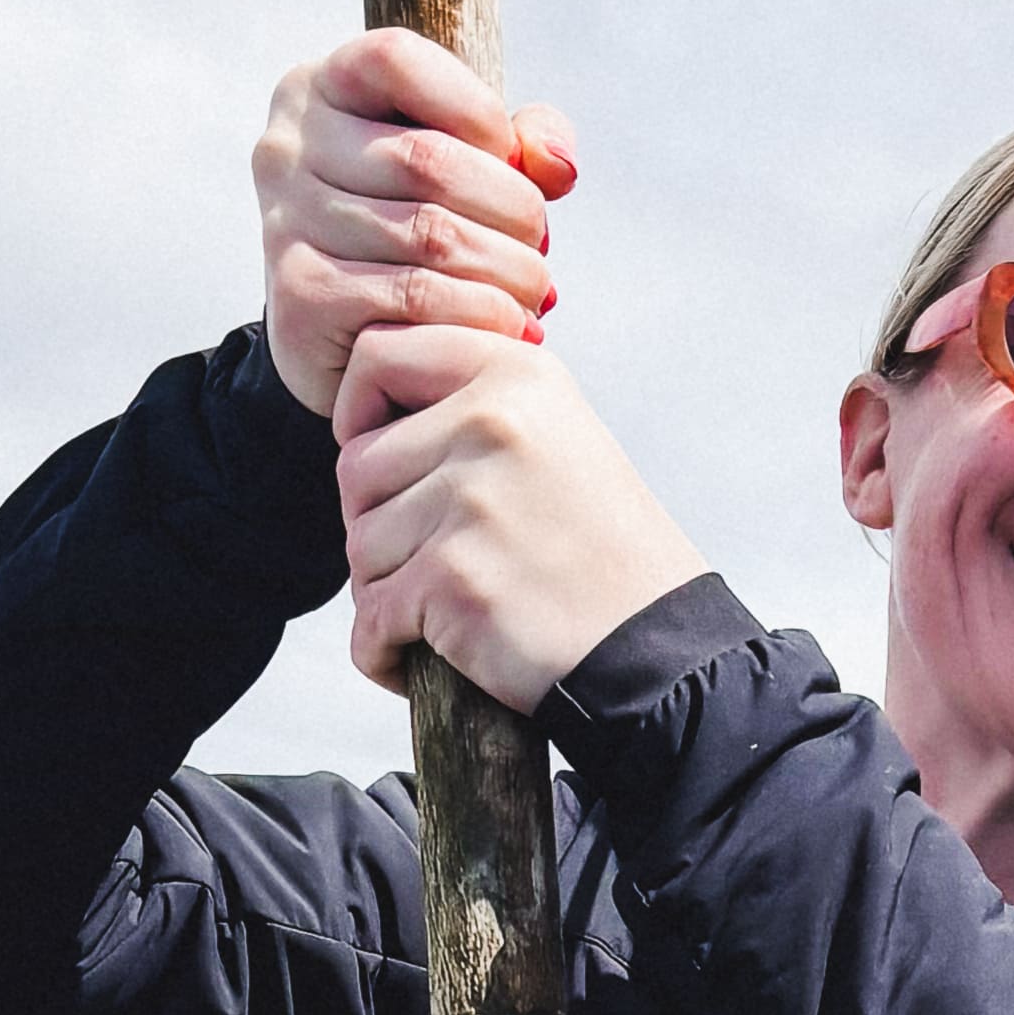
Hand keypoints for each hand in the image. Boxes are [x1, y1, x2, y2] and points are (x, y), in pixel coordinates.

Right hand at [255, 26, 577, 421]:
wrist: (354, 337)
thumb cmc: (415, 229)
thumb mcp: (468, 163)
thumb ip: (518, 144)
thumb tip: (556, 163)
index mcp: (321, 88)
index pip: (395, 60)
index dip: (475, 108)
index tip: (511, 161)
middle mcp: (287, 148)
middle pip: (427, 159)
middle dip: (512, 207)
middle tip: (540, 247)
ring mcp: (286, 224)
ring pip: (429, 235)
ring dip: (507, 269)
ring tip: (533, 292)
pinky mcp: (299, 300)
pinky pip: (414, 297)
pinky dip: (479, 314)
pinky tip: (507, 327)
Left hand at [334, 323, 708, 708]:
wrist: (656, 646)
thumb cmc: (603, 555)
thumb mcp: (558, 436)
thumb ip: (474, 405)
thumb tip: (371, 413)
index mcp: (513, 375)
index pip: (377, 356)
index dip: (360, 416)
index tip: (390, 463)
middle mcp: (489, 422)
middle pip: (357, 467)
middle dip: (378, 526)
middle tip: (435, 564)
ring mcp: (469, 501)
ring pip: (360, 546)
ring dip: (386, 593)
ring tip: (449, 612)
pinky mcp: (453, 579)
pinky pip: (370, 619)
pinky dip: (384, 651)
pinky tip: (428, 658)